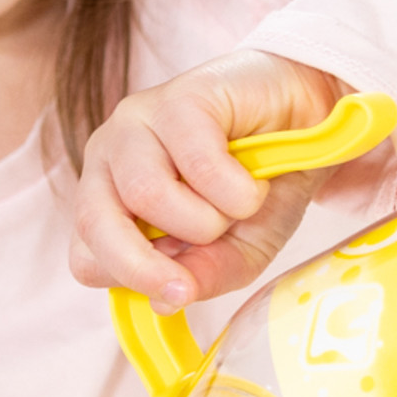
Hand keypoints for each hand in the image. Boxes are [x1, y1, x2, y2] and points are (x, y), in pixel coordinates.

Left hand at [69, 48, 348, 308]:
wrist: (309, 120)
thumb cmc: (262, 184)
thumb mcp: (242, 251)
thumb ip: (205, 277)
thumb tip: (167, 300)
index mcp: (111, 200)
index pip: (87, 258)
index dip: (133, 282)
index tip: (181, 288)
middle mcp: (110, 157)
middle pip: (94, 225)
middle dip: (147, 266)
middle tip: (194, 276)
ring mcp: (139, 121)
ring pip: (146, 194)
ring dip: (208, 219)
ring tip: (240, 205)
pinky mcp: (179, 96)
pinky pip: (195, 161)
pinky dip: (236, 189)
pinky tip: (253, 180)